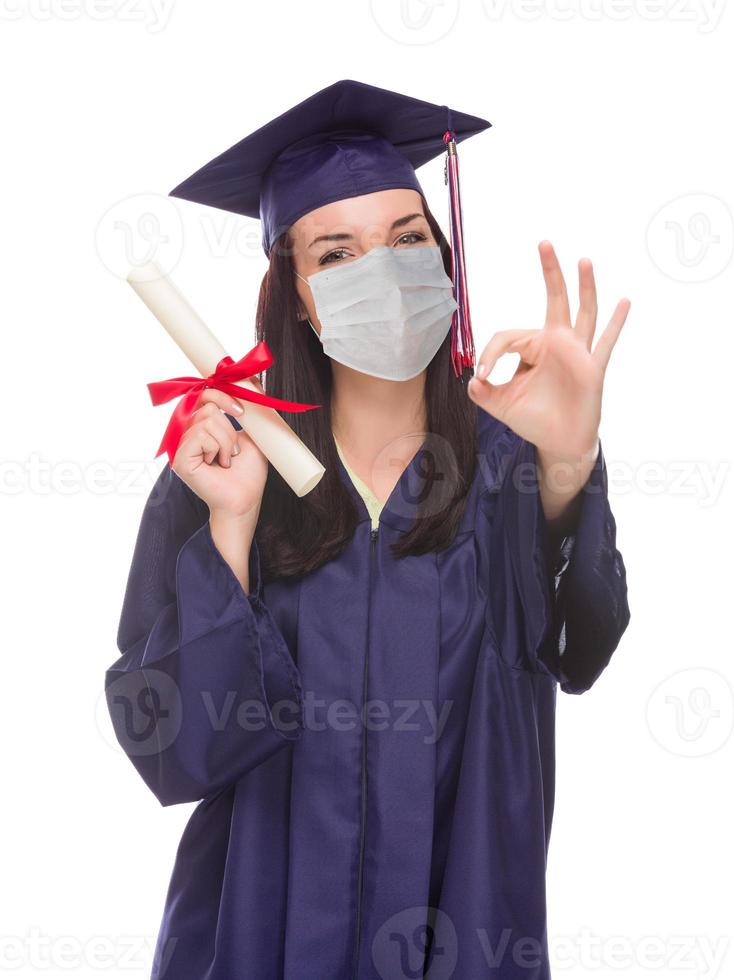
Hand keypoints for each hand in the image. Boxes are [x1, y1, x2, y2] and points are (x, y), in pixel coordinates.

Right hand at [171, 379, 268, 519]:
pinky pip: (201, 435)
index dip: (223, 397)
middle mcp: (187, 434)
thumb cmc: (247, 472)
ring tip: (225, 460)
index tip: (241, 411)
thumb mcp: (251, 433)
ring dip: (226, 441)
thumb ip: (246, 409)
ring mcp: (181, 446)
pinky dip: (217, 448)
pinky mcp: (180, 458)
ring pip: (208, 420)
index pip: (204, 395)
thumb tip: (253, 379)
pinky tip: (216, 465)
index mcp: (200, 426)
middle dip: (229, 428)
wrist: (245, 498)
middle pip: (208, 405)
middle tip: (232, 451)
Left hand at [467, 240, 629, 458]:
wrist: (558, 442)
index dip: (490, 354)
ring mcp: (577, 353)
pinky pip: (606, 343)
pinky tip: (625, 302)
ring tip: (584, 260)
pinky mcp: (592, 369)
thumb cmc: (534, 419)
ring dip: (584, 287)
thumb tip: (472, 381)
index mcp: (533, 348)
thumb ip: (484, 393)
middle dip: (550, 272)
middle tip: (544, 243)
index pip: (509, 336)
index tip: (482, 376)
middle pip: (554, 299)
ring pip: (583, 313)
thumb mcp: (502, 405)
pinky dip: (615, 323)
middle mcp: (557, 343)